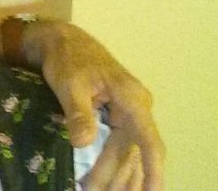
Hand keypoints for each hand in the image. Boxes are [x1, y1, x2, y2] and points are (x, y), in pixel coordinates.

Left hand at [16, 19, 165, 190]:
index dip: (153, 169)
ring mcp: (129, 113)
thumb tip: (82, 143)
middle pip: (131, 152)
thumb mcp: (69, 84)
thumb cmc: (68, 58)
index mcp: (132, 98)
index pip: (148, 140)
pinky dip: (114, 165)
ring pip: (127, 152)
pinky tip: (108, 182)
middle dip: (116, 178)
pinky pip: (121, 146)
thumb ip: (79, 113)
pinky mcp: (118, 117)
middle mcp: (137, 108)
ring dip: (117, 176)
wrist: (63, 41)